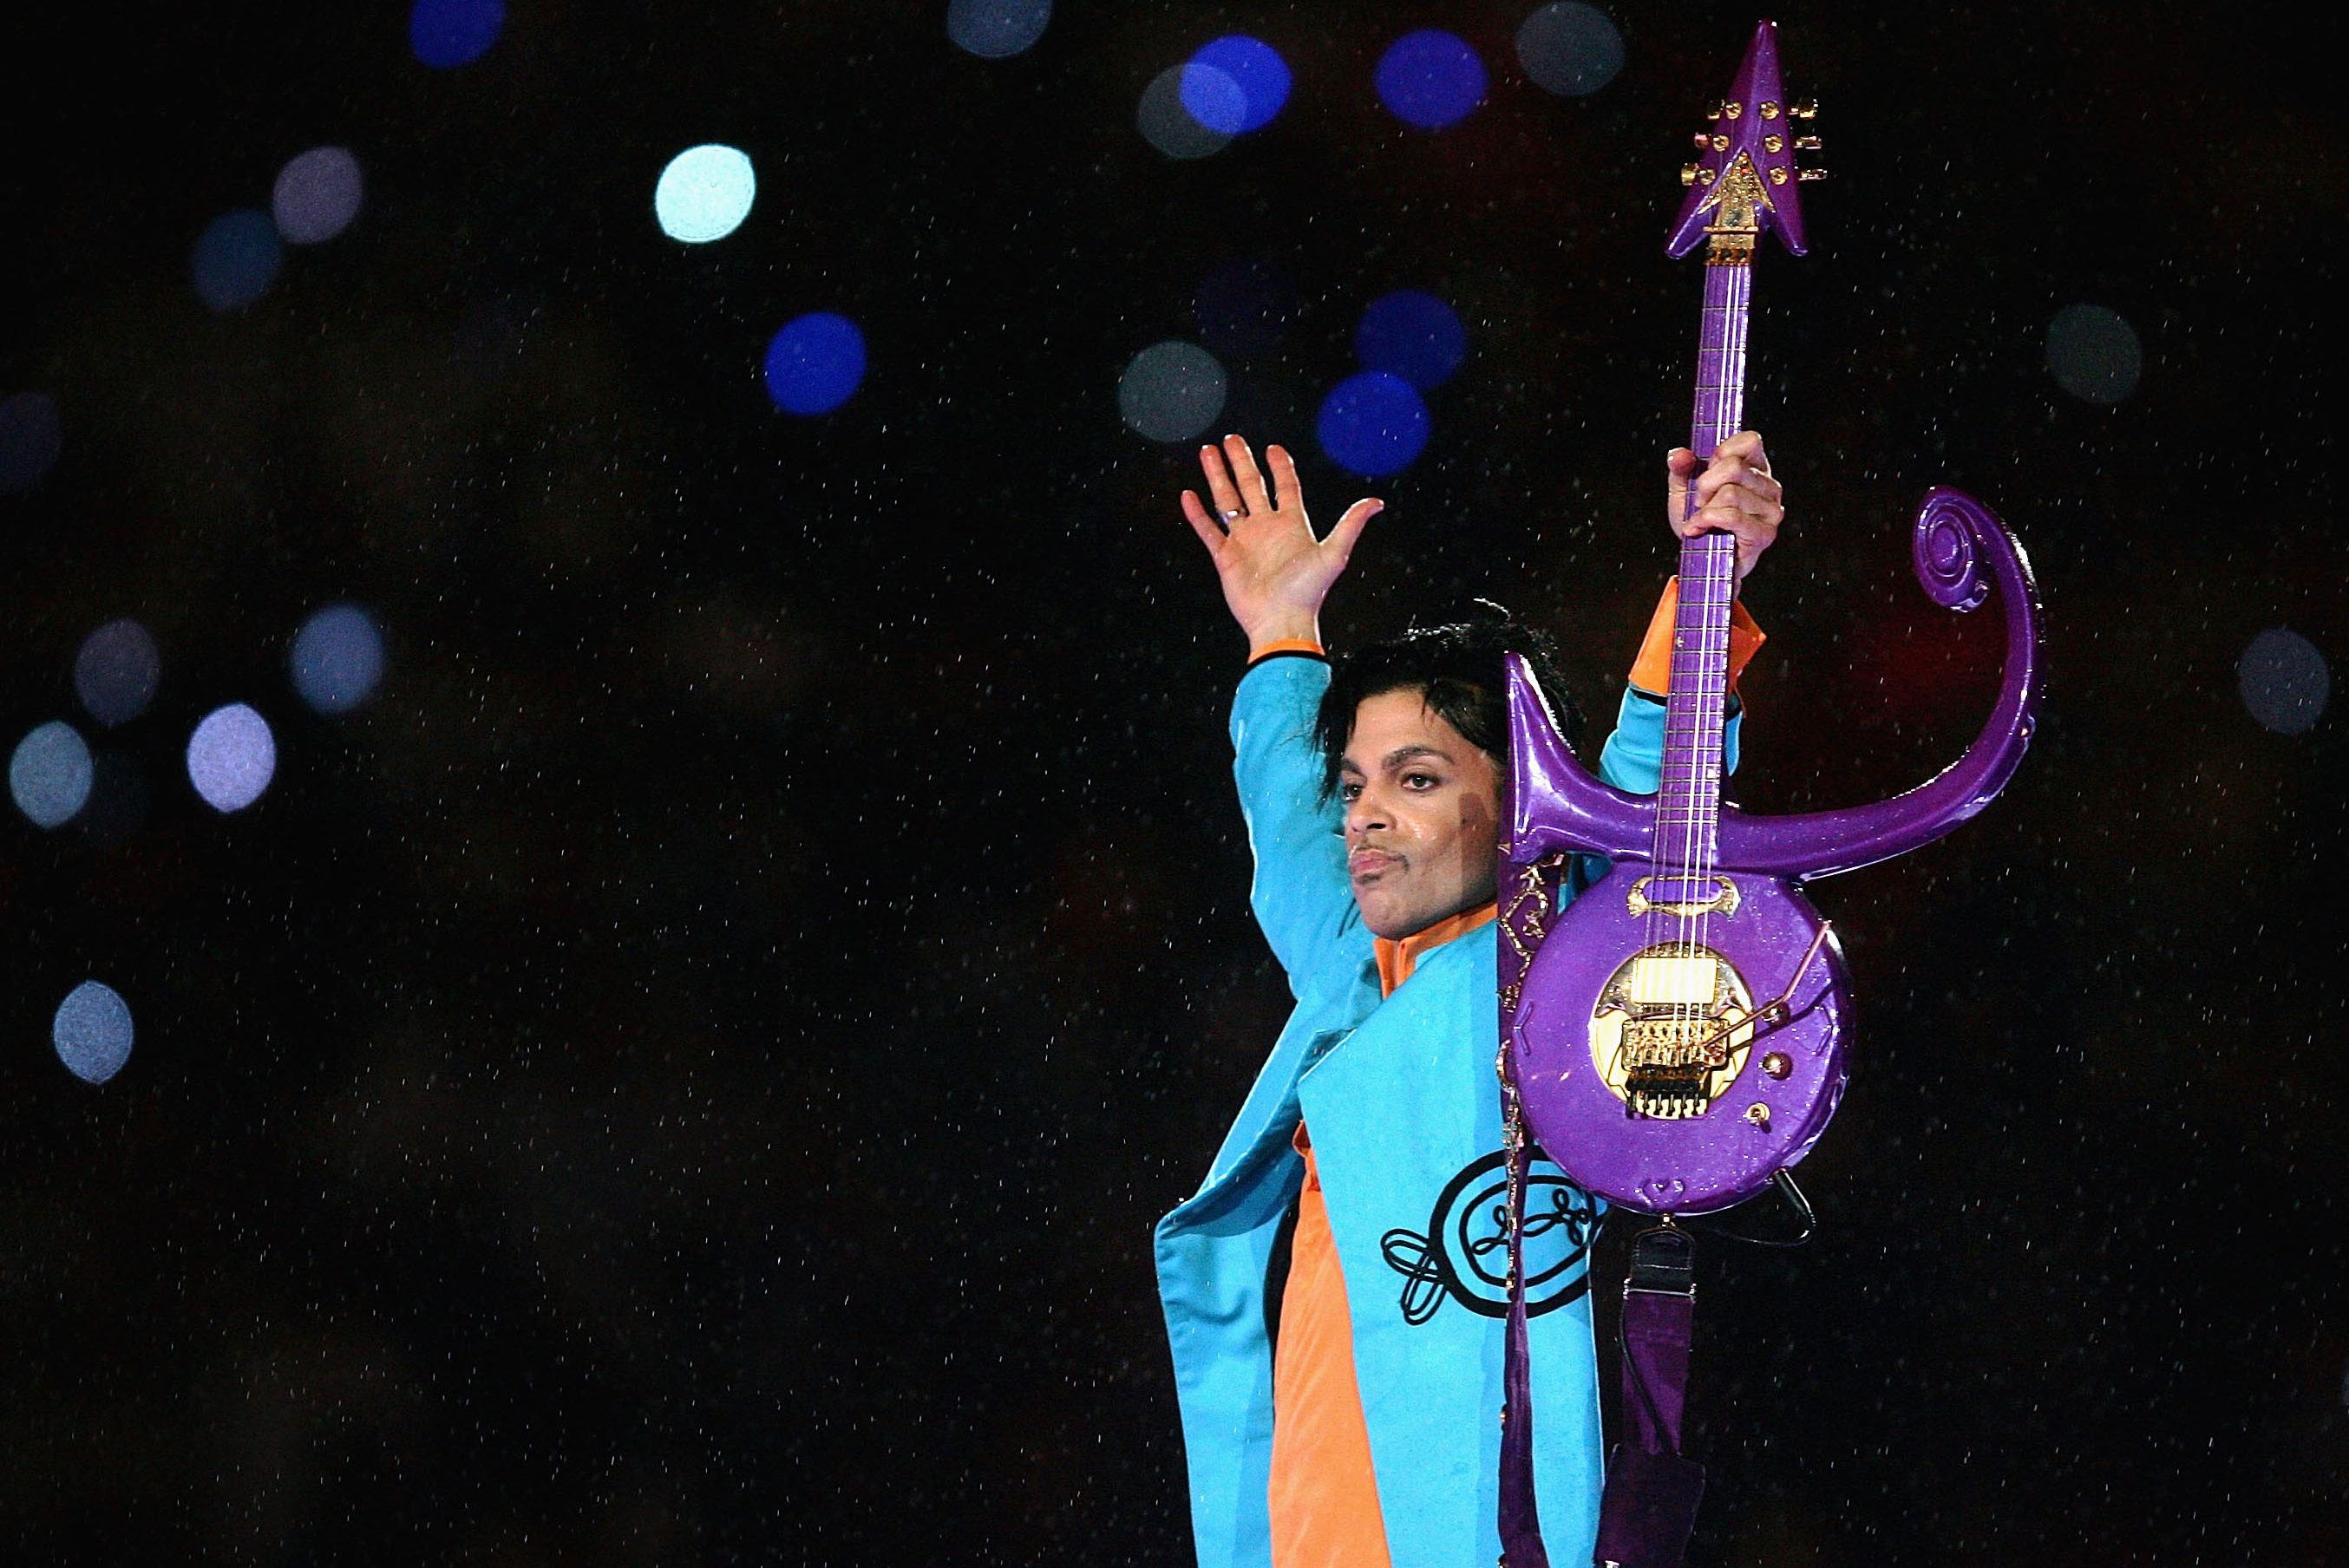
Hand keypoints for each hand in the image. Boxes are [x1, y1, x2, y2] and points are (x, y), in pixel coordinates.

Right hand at [1181, 434, 1382, 652]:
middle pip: (1250, 485)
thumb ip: (1351, 525)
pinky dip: (1197, 513)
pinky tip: (1189, 495)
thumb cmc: (1308, 592)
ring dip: (1217, 477)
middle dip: (1240, 461)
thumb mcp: (1334, 554)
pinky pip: (1208, 529)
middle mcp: (1266, 528)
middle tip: (1231, 439)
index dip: (1280, 467)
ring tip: (1208, 453)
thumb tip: (1377, 502)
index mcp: (1291, 524)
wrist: (1281, 621)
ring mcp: (1244, 541)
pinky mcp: (1225, 557)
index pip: (1285, 486)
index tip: (1273, 448)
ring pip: (1227, 500)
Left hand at [1666, 430, 1781, 582]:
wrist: (1701, 559)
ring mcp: (1771, 510)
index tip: (1706, 470)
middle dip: (1705, 485)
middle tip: (1699, 501)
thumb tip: (1679, 454)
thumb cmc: (1699, 521)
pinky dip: (1707, 521)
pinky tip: (1698, 528)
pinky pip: (1731, 516)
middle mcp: (1769, 486)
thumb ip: (1681, 468)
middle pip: (1733, 467)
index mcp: (1756, 468)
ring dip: (1705, 508)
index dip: (1721, 452)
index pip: (1750, 440)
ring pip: (1730, 492)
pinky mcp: (1764, 534)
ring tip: (1702, 518)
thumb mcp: (1684, 489)